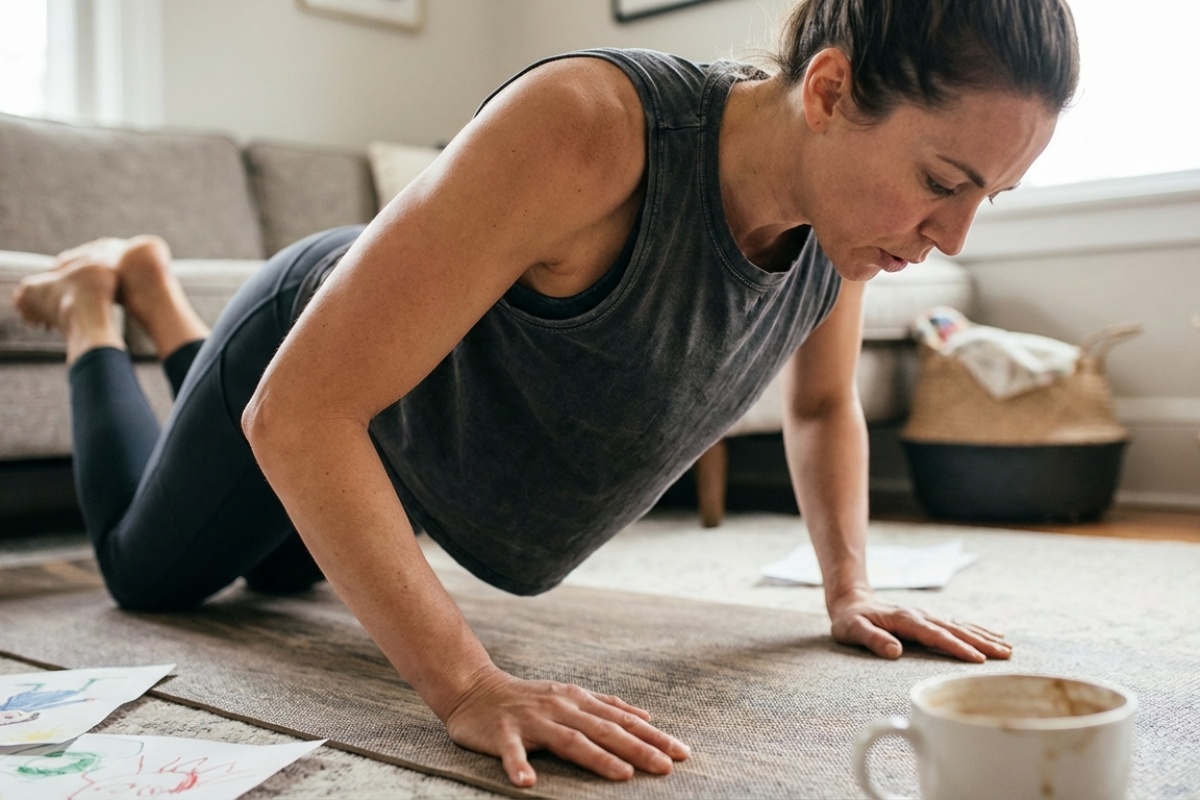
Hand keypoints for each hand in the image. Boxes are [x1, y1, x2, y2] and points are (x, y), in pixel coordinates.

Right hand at [443, 667, 689, 787]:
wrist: (475, 690)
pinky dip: (520, 766)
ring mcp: (532, 720)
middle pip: (605, 730)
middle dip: (638, 748)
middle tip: (666, 766)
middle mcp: (561, 708)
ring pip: (570, 740)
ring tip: (621, 775)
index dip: (653, 736)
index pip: (623, 720)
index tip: (682, 753)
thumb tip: (647, 715)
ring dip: (597, 758)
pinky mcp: (503, 733)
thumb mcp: (572, 696)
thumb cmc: (529, 698)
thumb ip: (607, 706)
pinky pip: (511, 752)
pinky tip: (528, 783)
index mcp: (579, 701)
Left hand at [827, 588, 1011, 662]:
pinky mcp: (929, 620)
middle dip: (981, 643)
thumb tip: (895, 652)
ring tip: (1008, 648)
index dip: (957, 647)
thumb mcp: (852, 630)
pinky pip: (957, 625)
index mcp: (905, 620)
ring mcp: (926, 617)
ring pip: (960, 626)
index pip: (935, 635)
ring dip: (984, 637)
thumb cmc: (850, 620)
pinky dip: (976, 630)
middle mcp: (920, 616)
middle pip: (955, 630)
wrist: (851, 601)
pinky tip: (993, 636)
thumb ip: (872, 639)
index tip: (978, 659)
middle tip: (1006, 655)